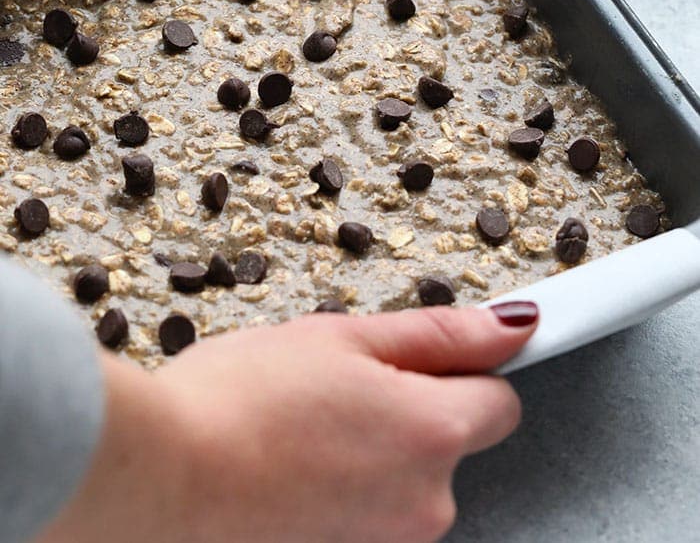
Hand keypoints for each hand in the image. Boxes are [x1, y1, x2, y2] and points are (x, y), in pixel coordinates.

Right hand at [35, 303, 536, 542]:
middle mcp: (424, 505)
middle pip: (450, 441)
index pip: (500, 400)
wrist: (160, 478)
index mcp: (432, 435)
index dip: (466, 367)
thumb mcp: (342, 336)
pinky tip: (294, 465)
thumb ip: (439, 334)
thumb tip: (511, 326)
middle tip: (342, 383)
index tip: (435, 357)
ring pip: (406, 477)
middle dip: (411, 407)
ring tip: (306, 425)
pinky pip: (371, 511)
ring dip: (375, 449)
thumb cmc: (237, 402)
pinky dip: (346, 487)